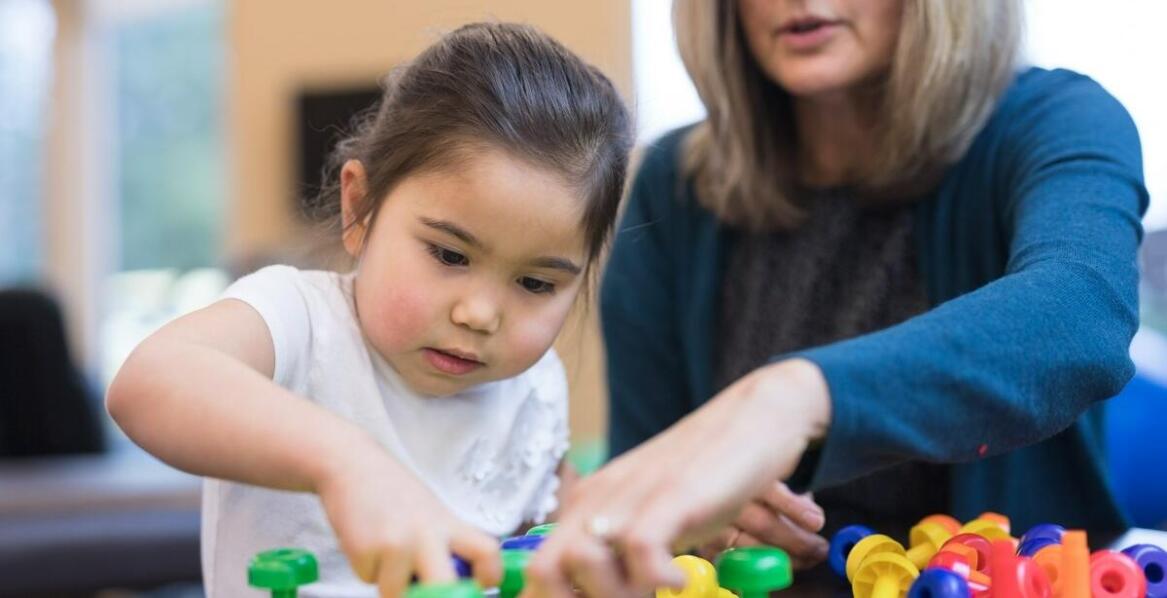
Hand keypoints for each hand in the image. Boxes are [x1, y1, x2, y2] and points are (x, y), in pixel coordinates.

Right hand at [317, 446, 501, 596]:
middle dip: (435, 596)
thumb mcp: (431, 513)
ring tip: (386, 554)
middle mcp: (426, 534)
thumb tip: (456, 581)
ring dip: (390, 582)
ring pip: (397, 593)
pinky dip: (367, 570)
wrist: (352, 465)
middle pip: (444, 587)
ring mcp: (395, 543)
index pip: (486, 552)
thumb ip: (446, 544)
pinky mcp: (364, 550)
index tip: (482, 584)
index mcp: (448, 524)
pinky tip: (366, 543)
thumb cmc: (393, 492)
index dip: (490, 574)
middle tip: (424, 589)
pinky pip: (369, 580)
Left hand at [521, 359, 830, 597]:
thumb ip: (621, 551)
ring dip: (617, 597)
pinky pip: (641, 547)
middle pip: (545, 571)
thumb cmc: (706, 476)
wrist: (755, 417)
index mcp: (587, 507)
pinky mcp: (673, 493)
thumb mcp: (652, 516)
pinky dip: (657, 578)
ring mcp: (634, 494)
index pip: (539, 570)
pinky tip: (681, 581)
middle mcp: (599, 499)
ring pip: (582, 560)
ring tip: (654, 593)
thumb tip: (601, 592)